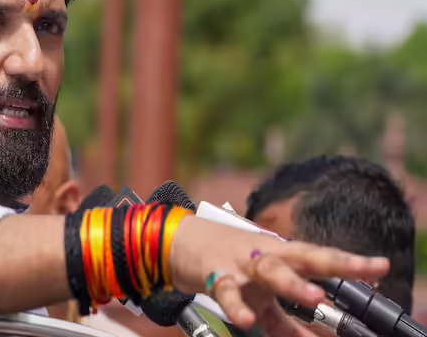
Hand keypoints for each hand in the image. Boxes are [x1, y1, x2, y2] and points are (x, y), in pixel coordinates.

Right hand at [169, 217, 388, 335]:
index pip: (320, 256)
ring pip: (269, 268)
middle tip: (364, 271)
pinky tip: (246, 320)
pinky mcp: (215, 273)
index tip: (380, 266)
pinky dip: (237, 306)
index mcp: (280, 254)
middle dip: (333, 263)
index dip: (350, 262)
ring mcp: (241, 262)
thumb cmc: (227, 263)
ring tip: (313, 297)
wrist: (180, 240)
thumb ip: (282, 319)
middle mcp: (265, 253)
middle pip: (303, 255)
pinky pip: (228, 291)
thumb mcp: (257, 290)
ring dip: (291, 282)